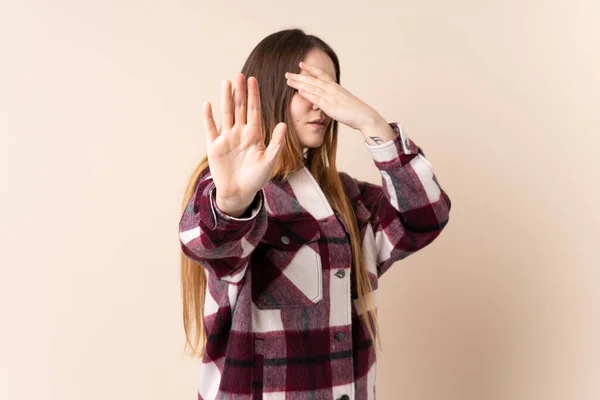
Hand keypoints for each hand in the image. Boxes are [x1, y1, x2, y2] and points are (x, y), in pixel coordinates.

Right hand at [203, 73, 286, 208]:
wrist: (239, 193)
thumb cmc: (256, 179)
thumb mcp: (269, 162)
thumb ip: (276, 143)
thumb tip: (284, 124)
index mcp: (254, 135)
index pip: (254, 111)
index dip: (253, 95)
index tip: (253, 79)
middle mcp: (240, 133)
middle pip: (240, 108)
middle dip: (240, 92)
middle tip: (239, 74)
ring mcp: (226, 138)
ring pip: (226, 114)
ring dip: (226, 99)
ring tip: (226, 83)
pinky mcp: (214, 146)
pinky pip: (210, 129)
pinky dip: (208, 117)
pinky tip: (207, 104)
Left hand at [285, 61, 380, 130]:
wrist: (364, 116)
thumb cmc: (354, 111)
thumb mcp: (342, 101)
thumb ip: (331, 100)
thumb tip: (322, 103)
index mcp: (335, 87)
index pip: (321, 74)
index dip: (310, 68)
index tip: (300, 64)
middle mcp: (332, 89)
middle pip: (313, 80)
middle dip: (299, 76)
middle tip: (287, 73)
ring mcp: (331, 97)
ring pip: (312, 88)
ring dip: (299, 83)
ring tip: (288, 80)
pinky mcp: (331, 107)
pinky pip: (317, 99)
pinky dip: (308, 95)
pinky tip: (299, 91)